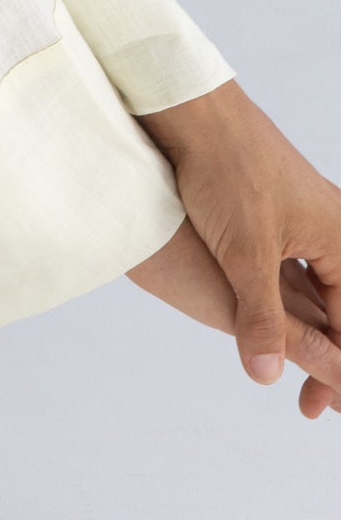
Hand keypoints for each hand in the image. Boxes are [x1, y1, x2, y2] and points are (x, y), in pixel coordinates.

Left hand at [128, 82, 340, 422]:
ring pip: (320, 290)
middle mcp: (334, 228)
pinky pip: (299, 268)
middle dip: (330, 358)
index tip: (316, 409)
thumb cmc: (224, 171)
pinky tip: (271, 323)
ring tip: (295, 373)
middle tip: (313, 406)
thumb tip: (268, 374)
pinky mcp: (277, 211)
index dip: (336, 372)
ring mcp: (307, 218)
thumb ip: (259, 316)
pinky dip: (290, 302)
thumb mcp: (244, 253)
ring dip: (310, 332)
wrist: (193, 111)